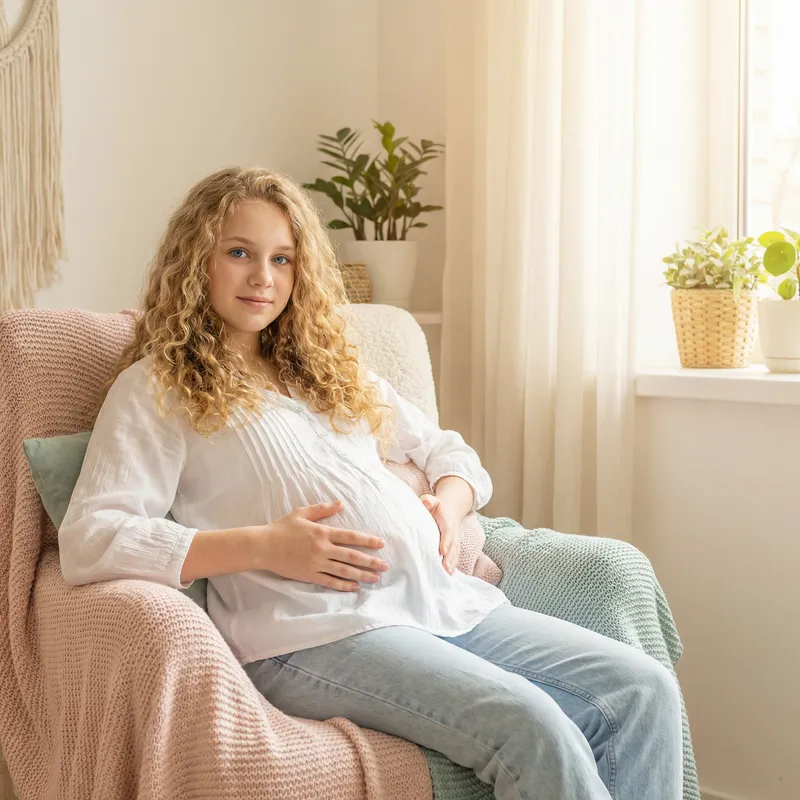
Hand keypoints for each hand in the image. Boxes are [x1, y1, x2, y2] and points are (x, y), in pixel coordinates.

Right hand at [259, 500, 388, 591]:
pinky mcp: (309, 575)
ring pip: (344, 571)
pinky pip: (330, 582)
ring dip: (361, 575)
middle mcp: (322, 549)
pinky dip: (343, 585)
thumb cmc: (282, 528)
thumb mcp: (302, 513)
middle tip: (385, 566)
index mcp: (322, 532)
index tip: (381, 544)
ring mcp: (316, 564)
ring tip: (375, 578)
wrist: (263, 546)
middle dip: (370, 562)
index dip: (368, 541)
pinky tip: (354, 587)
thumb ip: (322, 509)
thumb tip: (340, 503)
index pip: (351, 537)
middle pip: (352, 556)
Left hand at [420, 493, 460, 574]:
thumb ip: (428, 501)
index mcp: (447, 521)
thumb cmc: (435, 507)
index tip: (442, 551)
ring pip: (455, 553)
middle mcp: (454, 532)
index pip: (448, 531)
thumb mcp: (432, 500)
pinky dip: (452, 566)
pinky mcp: (454, 547)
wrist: (448, 510)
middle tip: (445, 567)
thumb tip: (425, 502)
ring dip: (452, 563)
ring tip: (447, 574)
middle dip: (450, 557)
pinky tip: (448, 575)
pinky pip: (454, 557)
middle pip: (454, 545)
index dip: (446, 541)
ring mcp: (455, 540)